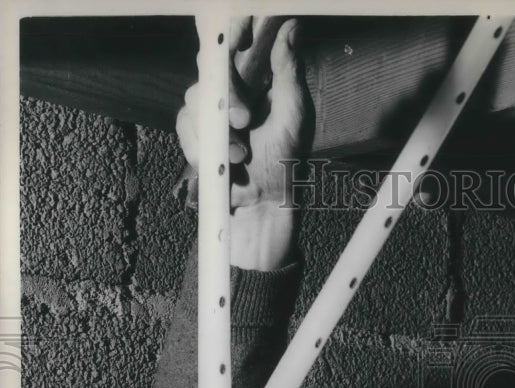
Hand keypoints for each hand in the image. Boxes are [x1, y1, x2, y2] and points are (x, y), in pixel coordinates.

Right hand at [175, 17, 310, 269]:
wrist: (264, 200)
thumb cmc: (285, 157)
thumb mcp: (294, 113)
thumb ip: (288, 71)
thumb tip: (290, 27)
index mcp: (256, 76)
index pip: (239, 39)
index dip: (235, 29)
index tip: (240, 34)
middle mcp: (230, 86)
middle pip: (212, 65)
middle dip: (226, 91)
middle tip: (244, 118)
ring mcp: (209, 108)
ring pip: (196, 95)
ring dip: (219, 128)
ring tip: (242, 154)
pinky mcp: (194, 131)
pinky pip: (186, 125)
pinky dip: (204, 145)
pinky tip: (227, 161)